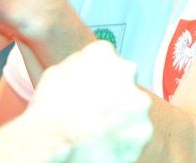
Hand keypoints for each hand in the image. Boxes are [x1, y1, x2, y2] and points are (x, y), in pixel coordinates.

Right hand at [27, 41, 152, 161]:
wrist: (56, 143)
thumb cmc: (50, 108)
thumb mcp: (56, 72)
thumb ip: (79, 64)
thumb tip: (86, 67)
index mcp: (102, 53)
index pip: (108, 56)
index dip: (100, 72)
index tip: (94, 85)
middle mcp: (126, 71)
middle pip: (125, 78)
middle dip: (115, 91)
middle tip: (97, 107)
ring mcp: (138, 102)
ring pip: (134, 106)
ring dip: (122, 114)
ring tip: (98, 126)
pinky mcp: (145, 130)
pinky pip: (137, 131)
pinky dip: (125, 136)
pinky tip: (105, 140)